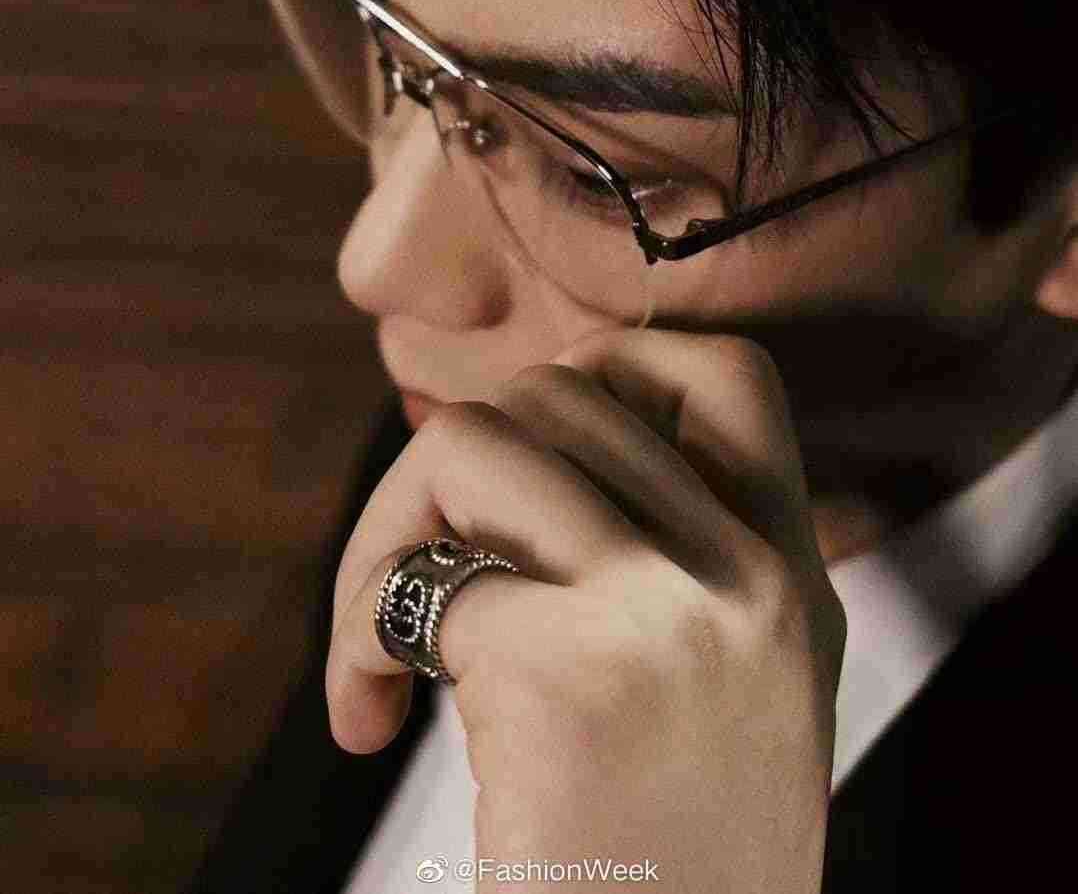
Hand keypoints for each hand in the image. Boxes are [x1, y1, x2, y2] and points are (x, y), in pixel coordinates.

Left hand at [327, 331, 845, 892]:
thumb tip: (492, 420)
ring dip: (386, 531)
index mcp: (792, 572)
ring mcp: (668, 612)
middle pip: (556, 396)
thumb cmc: (669, 852)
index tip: (535, 451)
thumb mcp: (724, 681)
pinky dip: (359, 631)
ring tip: (380, 642)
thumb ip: (655, 551)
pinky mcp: (570, 674)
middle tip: (417, 575)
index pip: (727, 373)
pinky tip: (367, 715)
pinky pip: (423, 579)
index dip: (610, 371)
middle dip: (446, 467)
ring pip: (477, 442)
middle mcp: (750, 574)